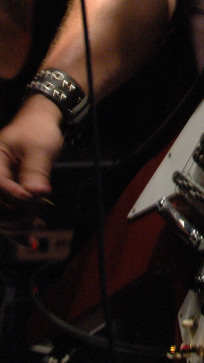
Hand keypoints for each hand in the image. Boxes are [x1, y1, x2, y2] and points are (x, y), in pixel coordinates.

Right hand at [0, 95, 62, 215]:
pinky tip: (33, 239)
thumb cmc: (38, 130)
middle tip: (38, 211)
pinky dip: (20, 227)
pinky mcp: (8, 196)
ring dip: (20, 224)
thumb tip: (36, 194)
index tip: (33, 198)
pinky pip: (10, 215)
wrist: (40, 124)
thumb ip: (35, 172)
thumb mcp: (39, 148)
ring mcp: (0, 188)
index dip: (15, 196)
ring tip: (38, 227)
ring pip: (3, 215)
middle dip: (17, 213)